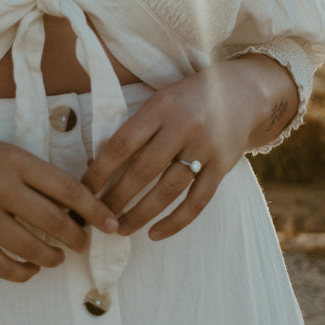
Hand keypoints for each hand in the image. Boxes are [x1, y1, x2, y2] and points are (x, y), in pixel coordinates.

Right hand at [0, 125, 119, 281]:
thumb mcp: (2, 152)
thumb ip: (33, 175)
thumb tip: (73, 203)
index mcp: (15, 160)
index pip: (67, 188)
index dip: (94, 210)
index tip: (110, 223)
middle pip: (55, 223)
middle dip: (78, 239)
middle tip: (83, 244)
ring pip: (31, 249)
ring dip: (52, 259)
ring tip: (56, 258)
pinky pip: (0, 265)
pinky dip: (22, 272)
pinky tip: (29, 269)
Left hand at [81, 56, 296, 240]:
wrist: (241, 91)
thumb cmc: (188, 99)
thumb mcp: (161, 101)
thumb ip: (137, 128)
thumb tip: (97, 164)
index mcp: (161, 107)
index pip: (122, 144)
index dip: (100, 171)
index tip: (83, 191)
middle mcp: (183, 127)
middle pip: (143, 170)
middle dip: (116, 197)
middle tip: (98, 217)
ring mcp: (205, 148)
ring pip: (168, 190)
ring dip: (141, 214)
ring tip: (121, 228)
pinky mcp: (223, 166)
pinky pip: (197, 201)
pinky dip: (176, 221)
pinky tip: (156, 233)